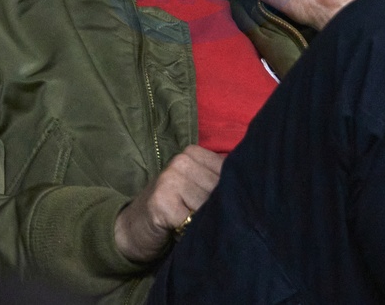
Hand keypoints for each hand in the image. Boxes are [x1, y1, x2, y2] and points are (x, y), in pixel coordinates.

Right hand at [114, 145, 223, 262]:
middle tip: (204, 220)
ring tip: (193, 226)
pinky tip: (181, 231)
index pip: (229, 171)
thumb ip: (218, 181)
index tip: (223, 206)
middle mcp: (182, 160)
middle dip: (219, 209)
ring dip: (206, 222)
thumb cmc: (172, 210)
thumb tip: (253, 187)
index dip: (231, 193)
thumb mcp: (195, 188)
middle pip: (220, 189)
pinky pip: (192, 220)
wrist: (132, 229)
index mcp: (193, 152)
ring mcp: (170, 178)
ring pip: (209, 205)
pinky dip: (192, 232)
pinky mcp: (162, 201)